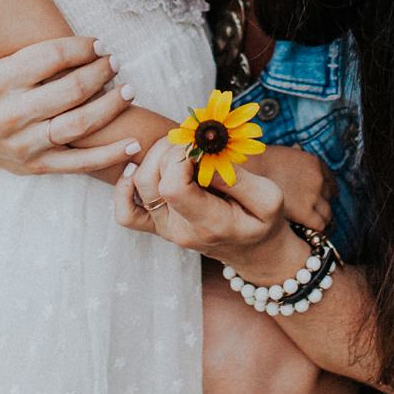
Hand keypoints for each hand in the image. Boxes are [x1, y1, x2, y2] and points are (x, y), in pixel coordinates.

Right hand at [0, 0, 138, 175]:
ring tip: (129, 90)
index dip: (79, 48)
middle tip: (116, 62)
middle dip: (100, 73)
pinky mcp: (40, 166)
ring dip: (110, 107)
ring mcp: (27, 144)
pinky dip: (110, 156)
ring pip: (79, 126)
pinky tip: (133, 144)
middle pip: (70, 91)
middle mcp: (12, 114)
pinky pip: (80, 163)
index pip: (49, 58)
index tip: (98, 43)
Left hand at [113, 140, 308, 285]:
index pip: (173, 188)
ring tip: (181, 148)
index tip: (202, 146)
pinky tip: (136, 167)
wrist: (255, 252)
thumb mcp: (269, 198)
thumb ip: (237, 178)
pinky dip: (125, 187)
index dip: (181, 157)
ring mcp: (166, 229)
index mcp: (209, 224)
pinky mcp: (158, 226)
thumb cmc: (264, 222)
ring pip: (138, 185)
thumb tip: (204, 154)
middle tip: (195, 140)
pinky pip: (126, 212)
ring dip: (154, 156)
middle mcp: (180, 230)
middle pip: (153, 180)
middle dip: (171, 149)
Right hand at [248, 145, 333, 233]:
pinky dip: (315, 228)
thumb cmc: (261, 162)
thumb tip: (297, 148)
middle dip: (322, 203)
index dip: (324, 190)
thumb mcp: (283, 151)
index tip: (319, 197)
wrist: (249, 173)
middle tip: (312, 210)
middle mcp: (318, 179)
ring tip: (309, 222)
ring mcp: (313, 196)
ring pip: (328, 213)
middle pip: (330, 196)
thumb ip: (296, 154)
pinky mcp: (305, 212)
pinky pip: (320, 224)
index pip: (330, 180)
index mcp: (315, 163)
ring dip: (320, 217)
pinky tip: (306, 228)